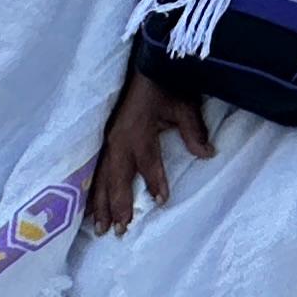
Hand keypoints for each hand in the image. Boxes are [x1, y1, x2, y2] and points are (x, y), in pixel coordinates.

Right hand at [84, 71, 209, 232]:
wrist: (146, 65)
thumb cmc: (167, 85)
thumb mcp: (184, 105)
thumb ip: (194, 131)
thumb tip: (208, 154)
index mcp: (138, 131)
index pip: (148, 162)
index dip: (155, 181)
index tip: (160, 201)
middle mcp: (118, 139)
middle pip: (116, 177)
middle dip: (117, 205)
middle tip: (120, 231)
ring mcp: (107, 140)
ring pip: (101, 178)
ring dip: (100, 204)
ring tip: (100, 229)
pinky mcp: (103, 139)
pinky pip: (93, 170)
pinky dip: (91, 190)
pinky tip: (89, 207)